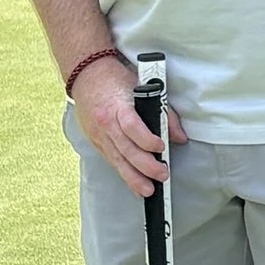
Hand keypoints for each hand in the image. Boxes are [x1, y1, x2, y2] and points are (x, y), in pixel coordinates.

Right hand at [74, 55, 182, 196]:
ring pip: (117, 160)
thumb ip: (163, 112)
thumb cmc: (116, 79)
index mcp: (118, 106)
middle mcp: (106, 123)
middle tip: (162, 175)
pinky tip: (135, 185)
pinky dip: (124, 174)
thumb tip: (179, 137)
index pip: (131, 126)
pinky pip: (112, 161)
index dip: (146, 139)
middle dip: (144, 166)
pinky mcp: (96, 142)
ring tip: (148, 190)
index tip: (161, 147)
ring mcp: (99, 135)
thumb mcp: (141, 87)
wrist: (86, 75)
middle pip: (125, 148)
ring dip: (133, 177)